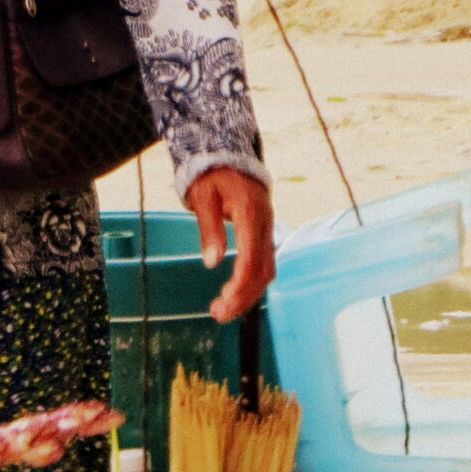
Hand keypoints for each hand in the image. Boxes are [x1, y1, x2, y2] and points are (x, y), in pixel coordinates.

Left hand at [183, 167, 274, 323]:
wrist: (227, 157)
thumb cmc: (211, 176)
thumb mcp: (203, 198)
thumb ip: (209, 229)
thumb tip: (212, 262)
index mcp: (250, 212)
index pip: (251, 256)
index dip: (240, 282)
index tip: (225, 301)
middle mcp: (264, 223)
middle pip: (262, 269)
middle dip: (244, 296)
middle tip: (219, 314)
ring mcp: (267, 229)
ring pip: (266, 270)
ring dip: (248, 294)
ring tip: (223, 311)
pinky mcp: (264, 233)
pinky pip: (264, 263)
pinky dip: (252, 282)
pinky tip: (236, 294)